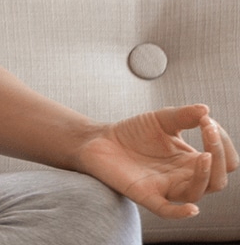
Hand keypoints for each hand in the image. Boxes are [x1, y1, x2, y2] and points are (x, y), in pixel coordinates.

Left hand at [79, 104, 237, 217]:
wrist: (99, 139)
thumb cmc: (133, 132)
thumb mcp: (161, 119)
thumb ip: (183, 115)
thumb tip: (206, 110)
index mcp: (192, 161)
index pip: (224, 160)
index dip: (222, 142)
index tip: (207, 120)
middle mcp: (183, 178)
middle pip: (217, 179)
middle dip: (219, 155)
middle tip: (208, 129)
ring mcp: (165, 188)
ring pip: (197, 193)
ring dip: (205, 175)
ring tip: (205, 156)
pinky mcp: (145, 194)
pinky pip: (166, 211)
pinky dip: (180, 213)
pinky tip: (192, 210)